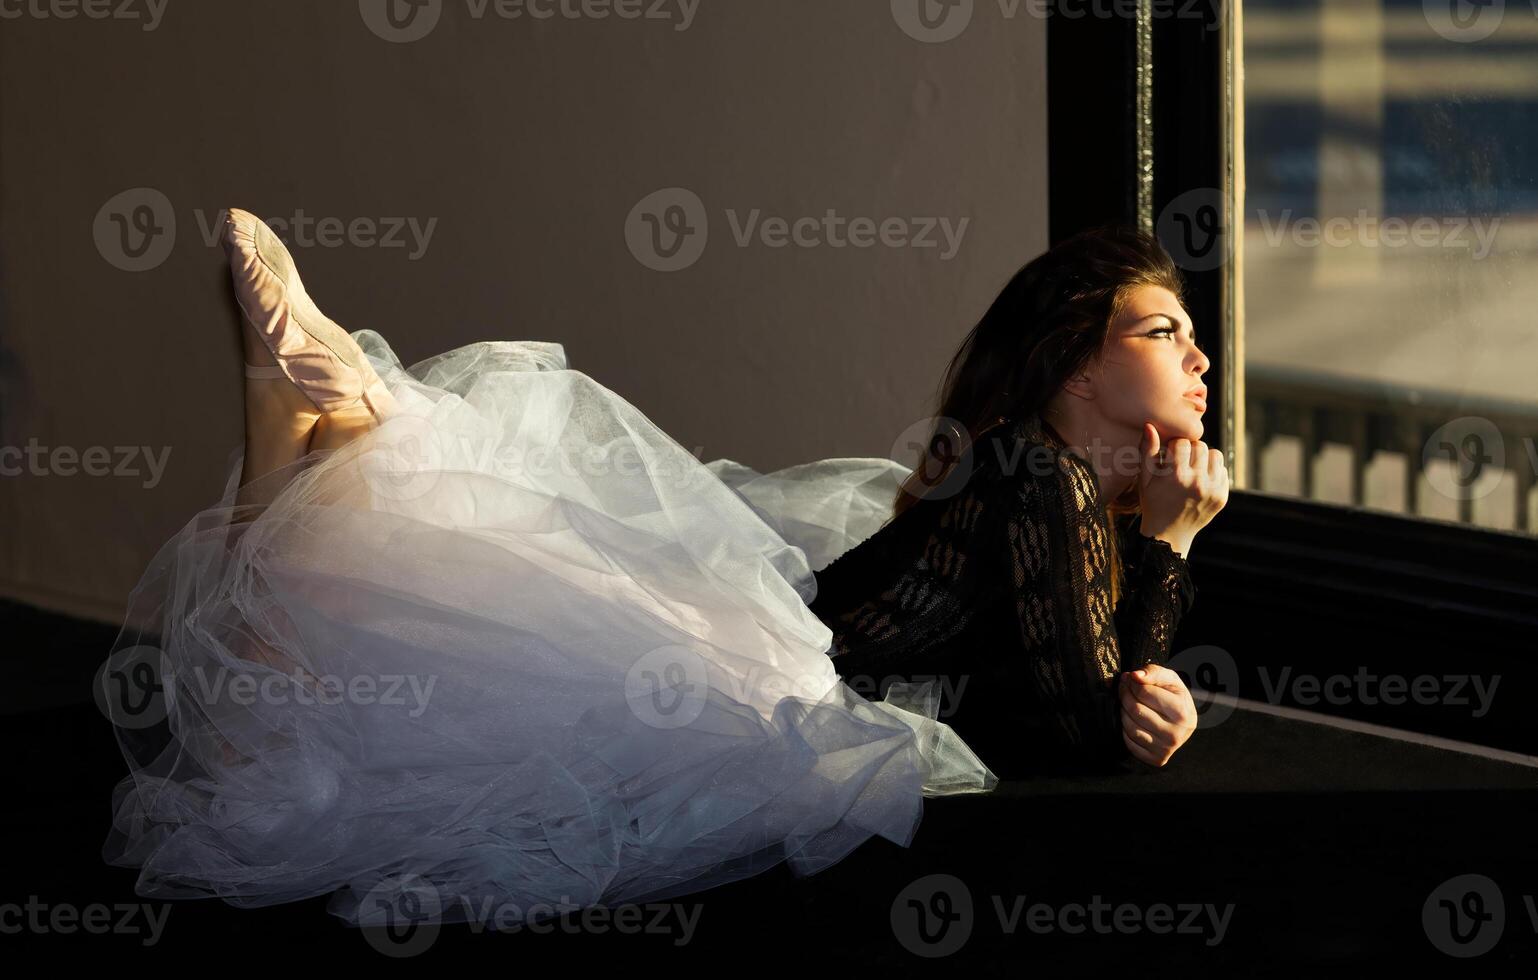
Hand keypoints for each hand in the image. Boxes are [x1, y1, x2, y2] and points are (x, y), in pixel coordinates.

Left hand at [1119, 664, 1196, 767]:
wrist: (1184, 721)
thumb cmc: (1175, 698)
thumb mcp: (1170, 680)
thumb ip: (1153, 672)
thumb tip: (1135, 675)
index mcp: (1181, 712)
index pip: (1144, 693)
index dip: (1131, 683)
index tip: (1129, 678)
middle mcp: (1175, 733)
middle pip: (1136, 710)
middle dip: (1124, 695)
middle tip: (1123, 687)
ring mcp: (1166, 748)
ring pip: (1130, 726)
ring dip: (1123, 711)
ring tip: (1127, 703)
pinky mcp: (1156, 758)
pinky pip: (1130, 743)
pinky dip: (1125, 730)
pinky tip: (1131, 720)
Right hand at [1135, 423, 1228, 556]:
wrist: (1169, 534)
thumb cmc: (1153, 503)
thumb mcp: (1144, 479)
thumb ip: (1147, 451)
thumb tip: (1150, 426)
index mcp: (1176, 476)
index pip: (1182, 442)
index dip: (1173, 447)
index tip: (1168, 457)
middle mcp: (1197, 482)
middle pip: (1200, 446)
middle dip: (1189, 450)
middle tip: (1181, 462)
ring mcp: (1212, 490)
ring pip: (1216, 455)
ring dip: (1204, 458)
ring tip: (1193, 468)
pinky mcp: (1222, 497)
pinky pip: (1223, 471)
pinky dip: (1213, 472)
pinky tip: (1201, 481)